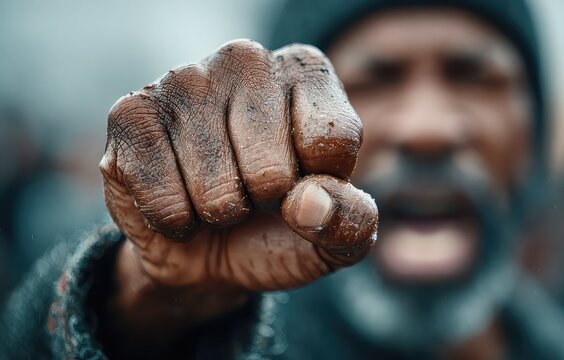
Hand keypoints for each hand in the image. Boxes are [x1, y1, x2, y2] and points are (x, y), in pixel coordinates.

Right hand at [99, 40, 377, 331]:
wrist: (211, 251)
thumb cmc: (281, 228)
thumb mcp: (336, 237)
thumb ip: (352, 222)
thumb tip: (307, 203)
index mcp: (306, 72)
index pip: (332, 142)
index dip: (321, 189)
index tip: (305, 183)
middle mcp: (244, 60)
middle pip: (272, 170)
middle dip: (264, 204)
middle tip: (253, 194)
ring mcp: (183, 80)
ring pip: (216, 188)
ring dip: (219, 213)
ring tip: (216, 195)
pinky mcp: (130, 114)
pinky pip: (163, 194)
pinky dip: (174, 219)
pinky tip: (177, 198)